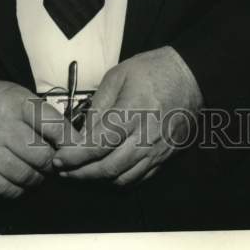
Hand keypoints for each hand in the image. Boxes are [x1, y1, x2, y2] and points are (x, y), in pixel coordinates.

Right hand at [0, 79, 72, 198]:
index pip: (55, 126)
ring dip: (36, 178)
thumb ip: (41, 115)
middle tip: (50, 161)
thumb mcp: (16, 95)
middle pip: (43, 156)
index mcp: (17, 102)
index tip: (75, 150)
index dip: (70, 142)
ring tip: (35, 172)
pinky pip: (6, 189)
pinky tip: (18, 181)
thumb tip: (70, 141)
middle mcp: (2, 125)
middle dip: (52, 163)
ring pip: (27, 175)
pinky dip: (18, 189)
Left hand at [52, 46, 202, 186]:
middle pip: (109, 167)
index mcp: (133, 112)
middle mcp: (146, 136)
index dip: (76, 157)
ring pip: (123, 177)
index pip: (99, 144)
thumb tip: (82, 133)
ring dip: (98, 180)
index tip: (59, 160)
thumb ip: (99, 105)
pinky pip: (139, 177)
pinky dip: (119, 179)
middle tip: (63, 171)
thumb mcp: (118, 75)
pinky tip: (106, 172)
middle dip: (82, 173)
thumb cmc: (152, 70)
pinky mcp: (166, 156)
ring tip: (80, 173)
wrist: (191, 76)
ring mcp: (158, 149)